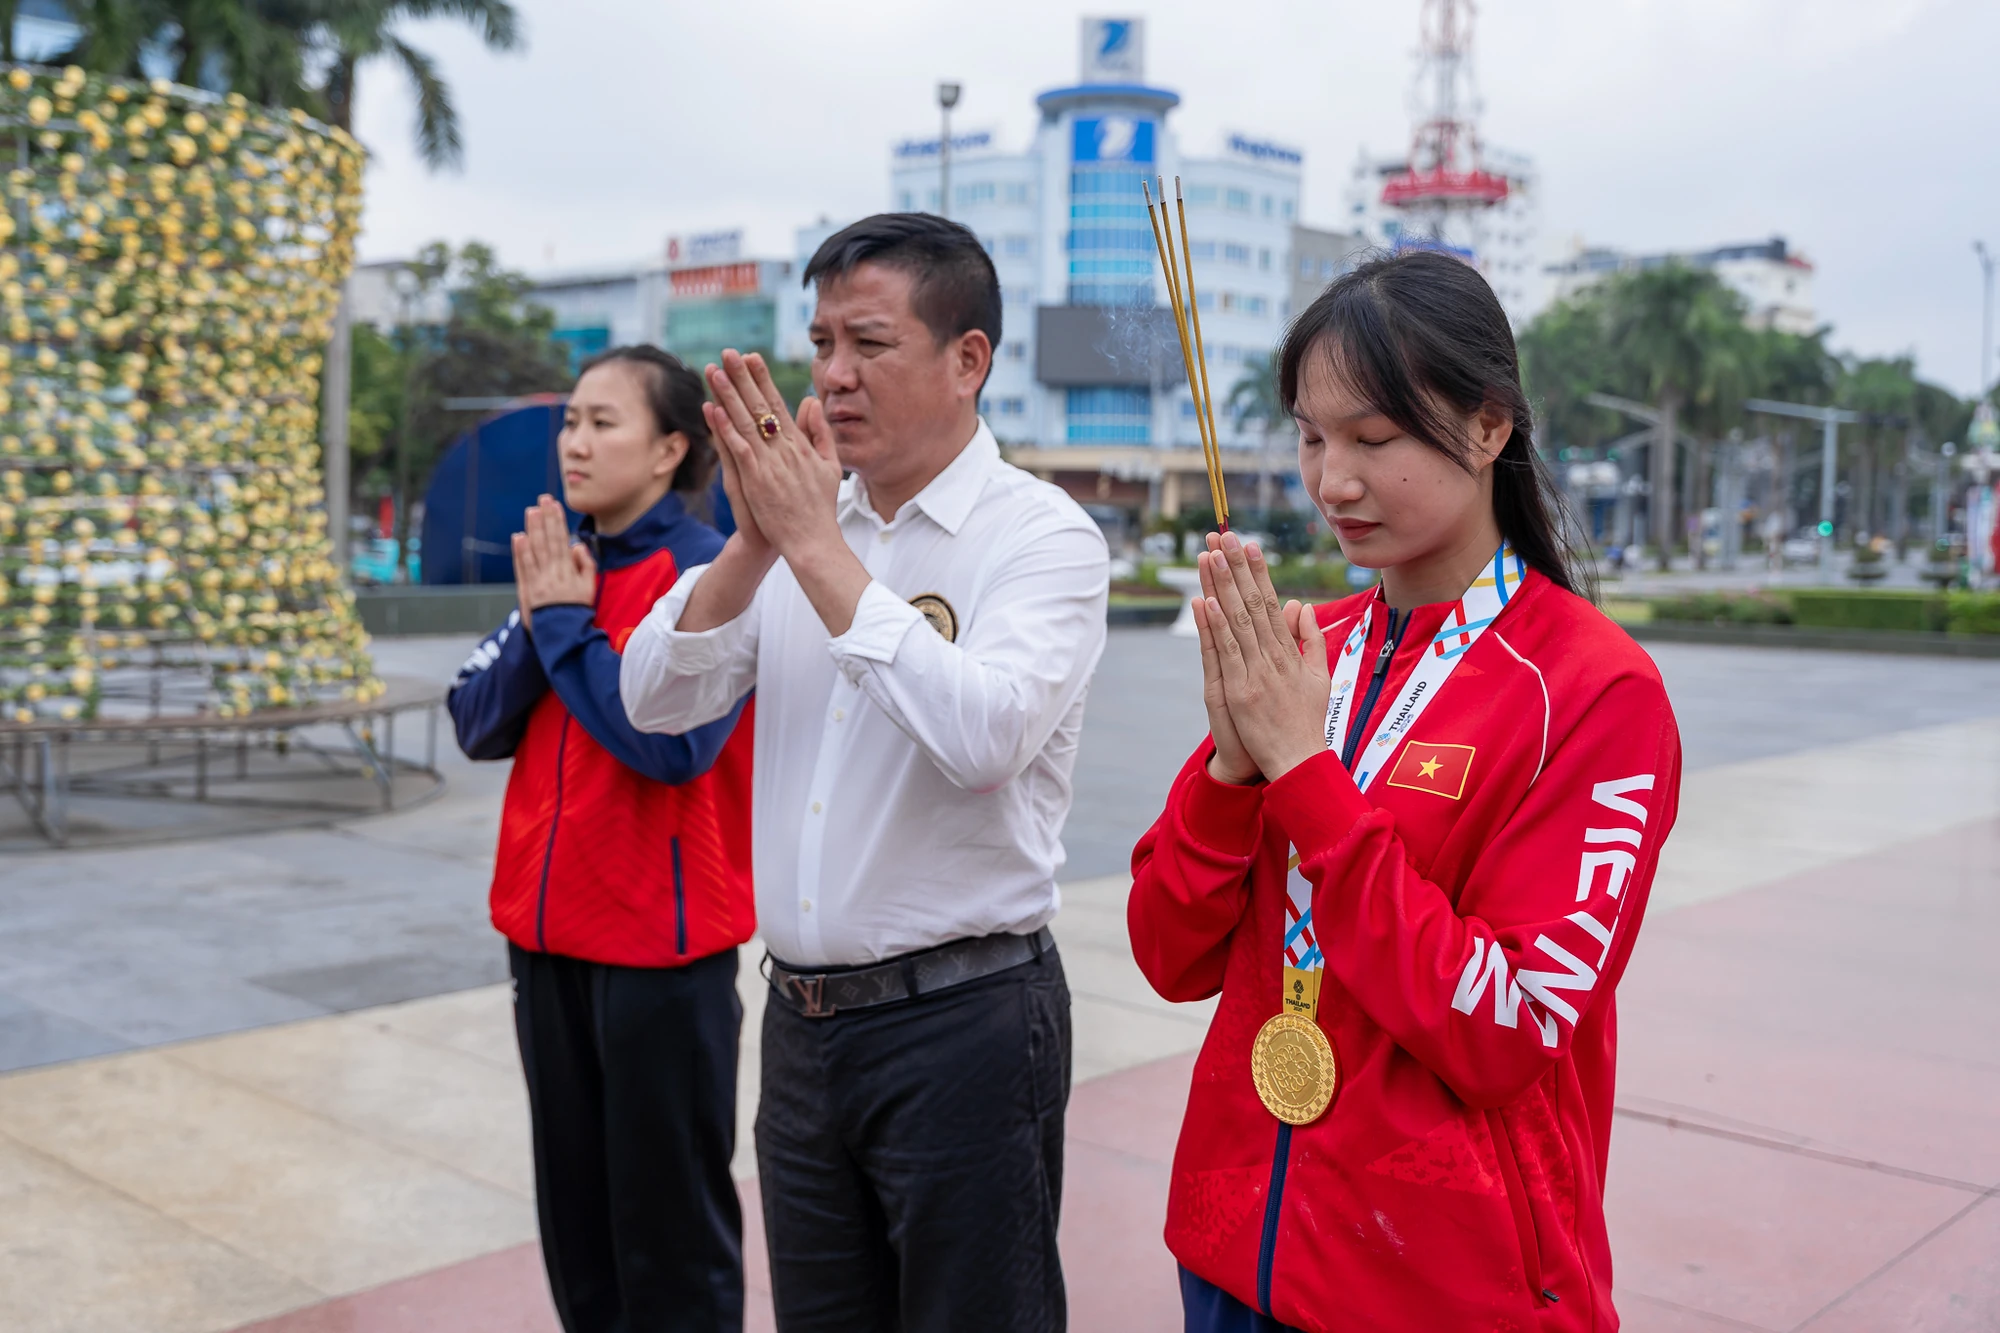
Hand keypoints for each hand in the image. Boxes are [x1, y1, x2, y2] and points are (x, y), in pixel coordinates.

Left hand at [512, 494, 595, 631]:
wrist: (564, 635)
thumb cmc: (579, 611)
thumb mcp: (590, 588)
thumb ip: (585, 566)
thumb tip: (576, 546)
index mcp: (569, 572)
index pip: (562, 541)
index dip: (558, 522)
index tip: (555, 505)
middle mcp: (552, 574)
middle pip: (548, 541)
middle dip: (545, 519)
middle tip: (542, 500)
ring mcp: (538, 581)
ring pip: (535, 551)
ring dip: (532, 529)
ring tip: (530, 511)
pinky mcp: (527, 590)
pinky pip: (523, 568)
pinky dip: (520, 552)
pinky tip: (519, 537)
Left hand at [702, 350, 841, 564]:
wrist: (813, 542)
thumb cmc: (819, 508)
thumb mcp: (830, 466)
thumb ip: (821, 433)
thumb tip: (811, 402)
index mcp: (800, 445)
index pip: (778, 404)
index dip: (763, 379)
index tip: (751, 356)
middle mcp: (784, 449)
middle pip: (760, 406)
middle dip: (743, 377)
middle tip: (728, 352)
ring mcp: (770, 464)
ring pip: (746, 422)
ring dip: (729, 395)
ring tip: (714, 371)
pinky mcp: (757, 481)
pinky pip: (738, 449)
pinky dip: (726, 429)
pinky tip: (713, 410)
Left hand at [1195, 531, 1330, 782]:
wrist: (1300, 762)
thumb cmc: (1307, 721)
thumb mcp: (1319, 677)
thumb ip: (1311, 641)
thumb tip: (1303, 606)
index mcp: (1290, 653)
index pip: (1271, 603)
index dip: (1259, 572)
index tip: (1250, 544)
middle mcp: (1274, 657)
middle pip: (1253, 604)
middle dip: (1238, 568)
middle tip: (1225, 535)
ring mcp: (1256, 673)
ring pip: (1237, 622)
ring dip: (1223, 586)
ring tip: (1212, 556)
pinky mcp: (1240, 692)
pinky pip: (1226, 653)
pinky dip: (1216, 627)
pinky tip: (1206, 601)